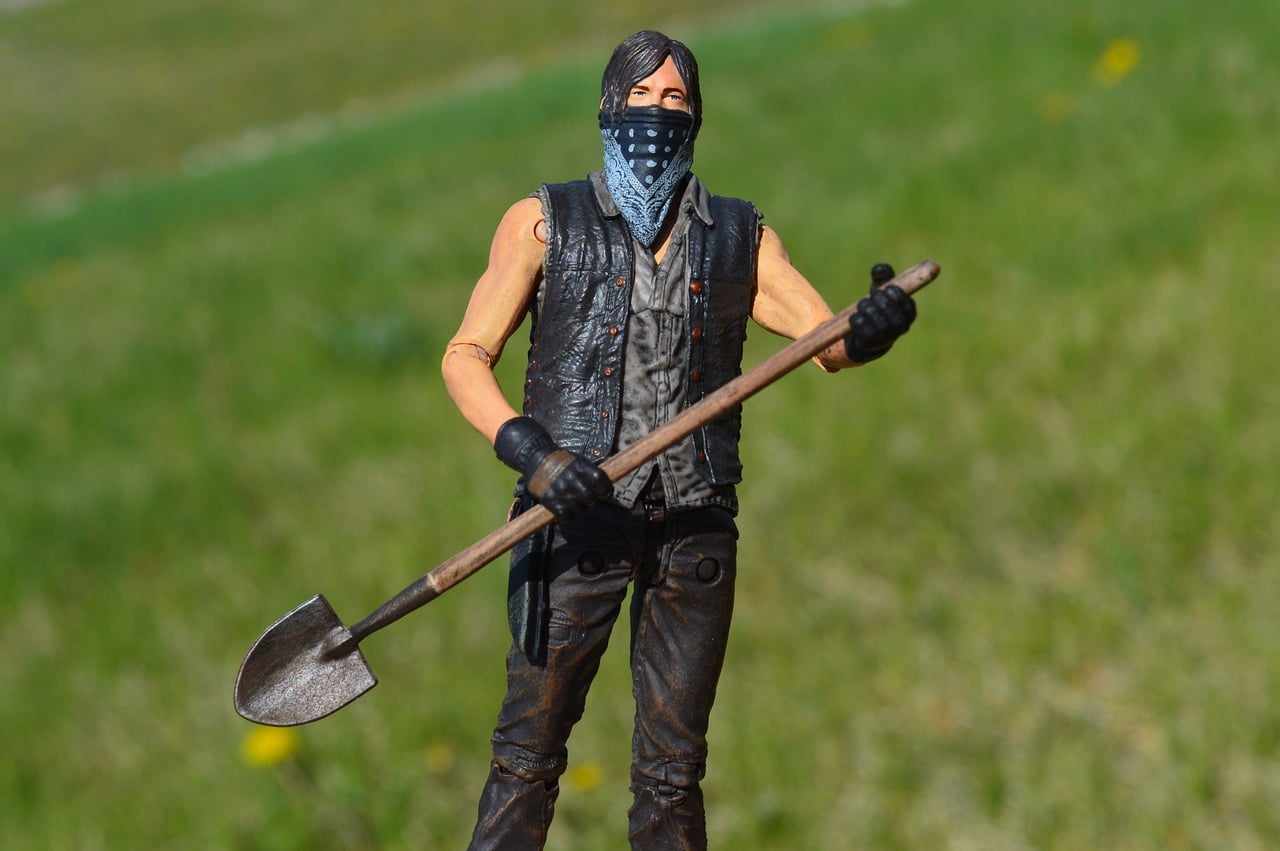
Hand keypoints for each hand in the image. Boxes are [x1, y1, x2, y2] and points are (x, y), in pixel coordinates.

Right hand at [494, 417, 612, 519]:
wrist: (536, 458)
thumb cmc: (561, 461)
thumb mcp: (578, 461)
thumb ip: (590, 473)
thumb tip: (606, 488)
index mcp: (581, 467)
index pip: (600, 481)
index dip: (607, 489)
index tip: (606, 493)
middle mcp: (572, 479)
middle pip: (591, 498)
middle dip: (593, 501)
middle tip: (590, 501)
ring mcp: (561, 491)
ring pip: (580, 510)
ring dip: (582, 511)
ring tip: (578, 506)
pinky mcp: (551, 501)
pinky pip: (566, 516)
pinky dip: (569, 517)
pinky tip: (568, 512)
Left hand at [844, 262, 916, 363]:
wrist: (860, 333)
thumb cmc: (875, 306)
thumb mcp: (880, 289)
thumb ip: (882, 276)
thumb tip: (879, 269)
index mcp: (907, 315)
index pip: (909, 308)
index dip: (900, 297)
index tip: (888, 288)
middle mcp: (899, 330)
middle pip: (896, 318)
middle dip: (883, 303)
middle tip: (873, 294)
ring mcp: (885, 340)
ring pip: (882, 326)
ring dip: (870, 311)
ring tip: (862, 303)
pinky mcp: (869, 346)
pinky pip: (866, 335)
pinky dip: (859, 322)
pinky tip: (855, 316)